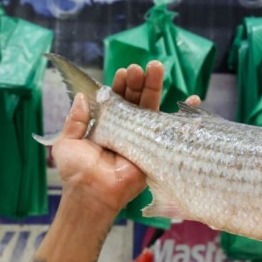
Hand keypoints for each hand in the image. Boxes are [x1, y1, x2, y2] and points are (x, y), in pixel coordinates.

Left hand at [52, 61, 196, 216]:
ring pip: (150, 109)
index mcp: (105, 125)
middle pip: (136, 100)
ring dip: (154, 88)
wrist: (90, 193)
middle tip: (139, 68)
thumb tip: (82, 97)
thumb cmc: (76, 171)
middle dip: (138, 82)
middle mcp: (124, 129)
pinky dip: (183, 115)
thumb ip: (75, 119)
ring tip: (156, 68)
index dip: (120, 85)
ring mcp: (141, 138)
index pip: (116, 99)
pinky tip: (194, 99)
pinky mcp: (153, 149)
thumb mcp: (67, 141)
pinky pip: (168, 130)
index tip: (122, 72)